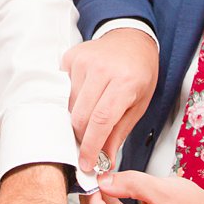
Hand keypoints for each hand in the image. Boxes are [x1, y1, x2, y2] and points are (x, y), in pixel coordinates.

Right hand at [61, 28, 158, 174]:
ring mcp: (83, 61)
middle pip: (81, 116)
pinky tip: (85, 96)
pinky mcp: (70, 58)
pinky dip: (71, 101)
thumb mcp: (139, 104)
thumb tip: (105, 160)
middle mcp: (102, 69)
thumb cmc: (140, 72)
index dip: (91, 147)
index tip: (87, 163)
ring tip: (91, 116)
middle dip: (83, 138)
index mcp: (125, 82)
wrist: (131, 39)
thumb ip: (119, 133)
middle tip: (89, 146)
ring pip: (69, 106)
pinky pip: (63, 90)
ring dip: (78, 119)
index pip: (101, 121)